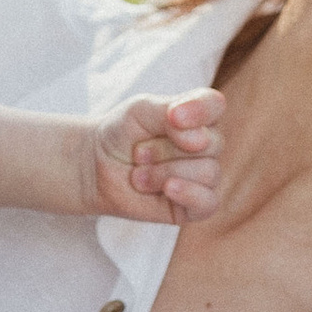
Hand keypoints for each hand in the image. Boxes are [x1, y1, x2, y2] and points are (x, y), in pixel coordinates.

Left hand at [89, 86, 222, 224]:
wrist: (96, 169)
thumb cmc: (122, 134)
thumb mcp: (138, 111)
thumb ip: (168, 112)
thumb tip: (200, 139)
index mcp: (197, 116)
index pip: (214, 105)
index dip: (200, 110)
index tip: (174, 116)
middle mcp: (207, 145)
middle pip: (209, 144)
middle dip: (166, 149)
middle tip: (138, 153)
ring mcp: (204, 177)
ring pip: (207, 172)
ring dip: (164, 173)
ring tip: (139, 175)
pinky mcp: (196, 206)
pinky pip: (209, 202)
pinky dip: (188, 194)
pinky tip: (167, 189)